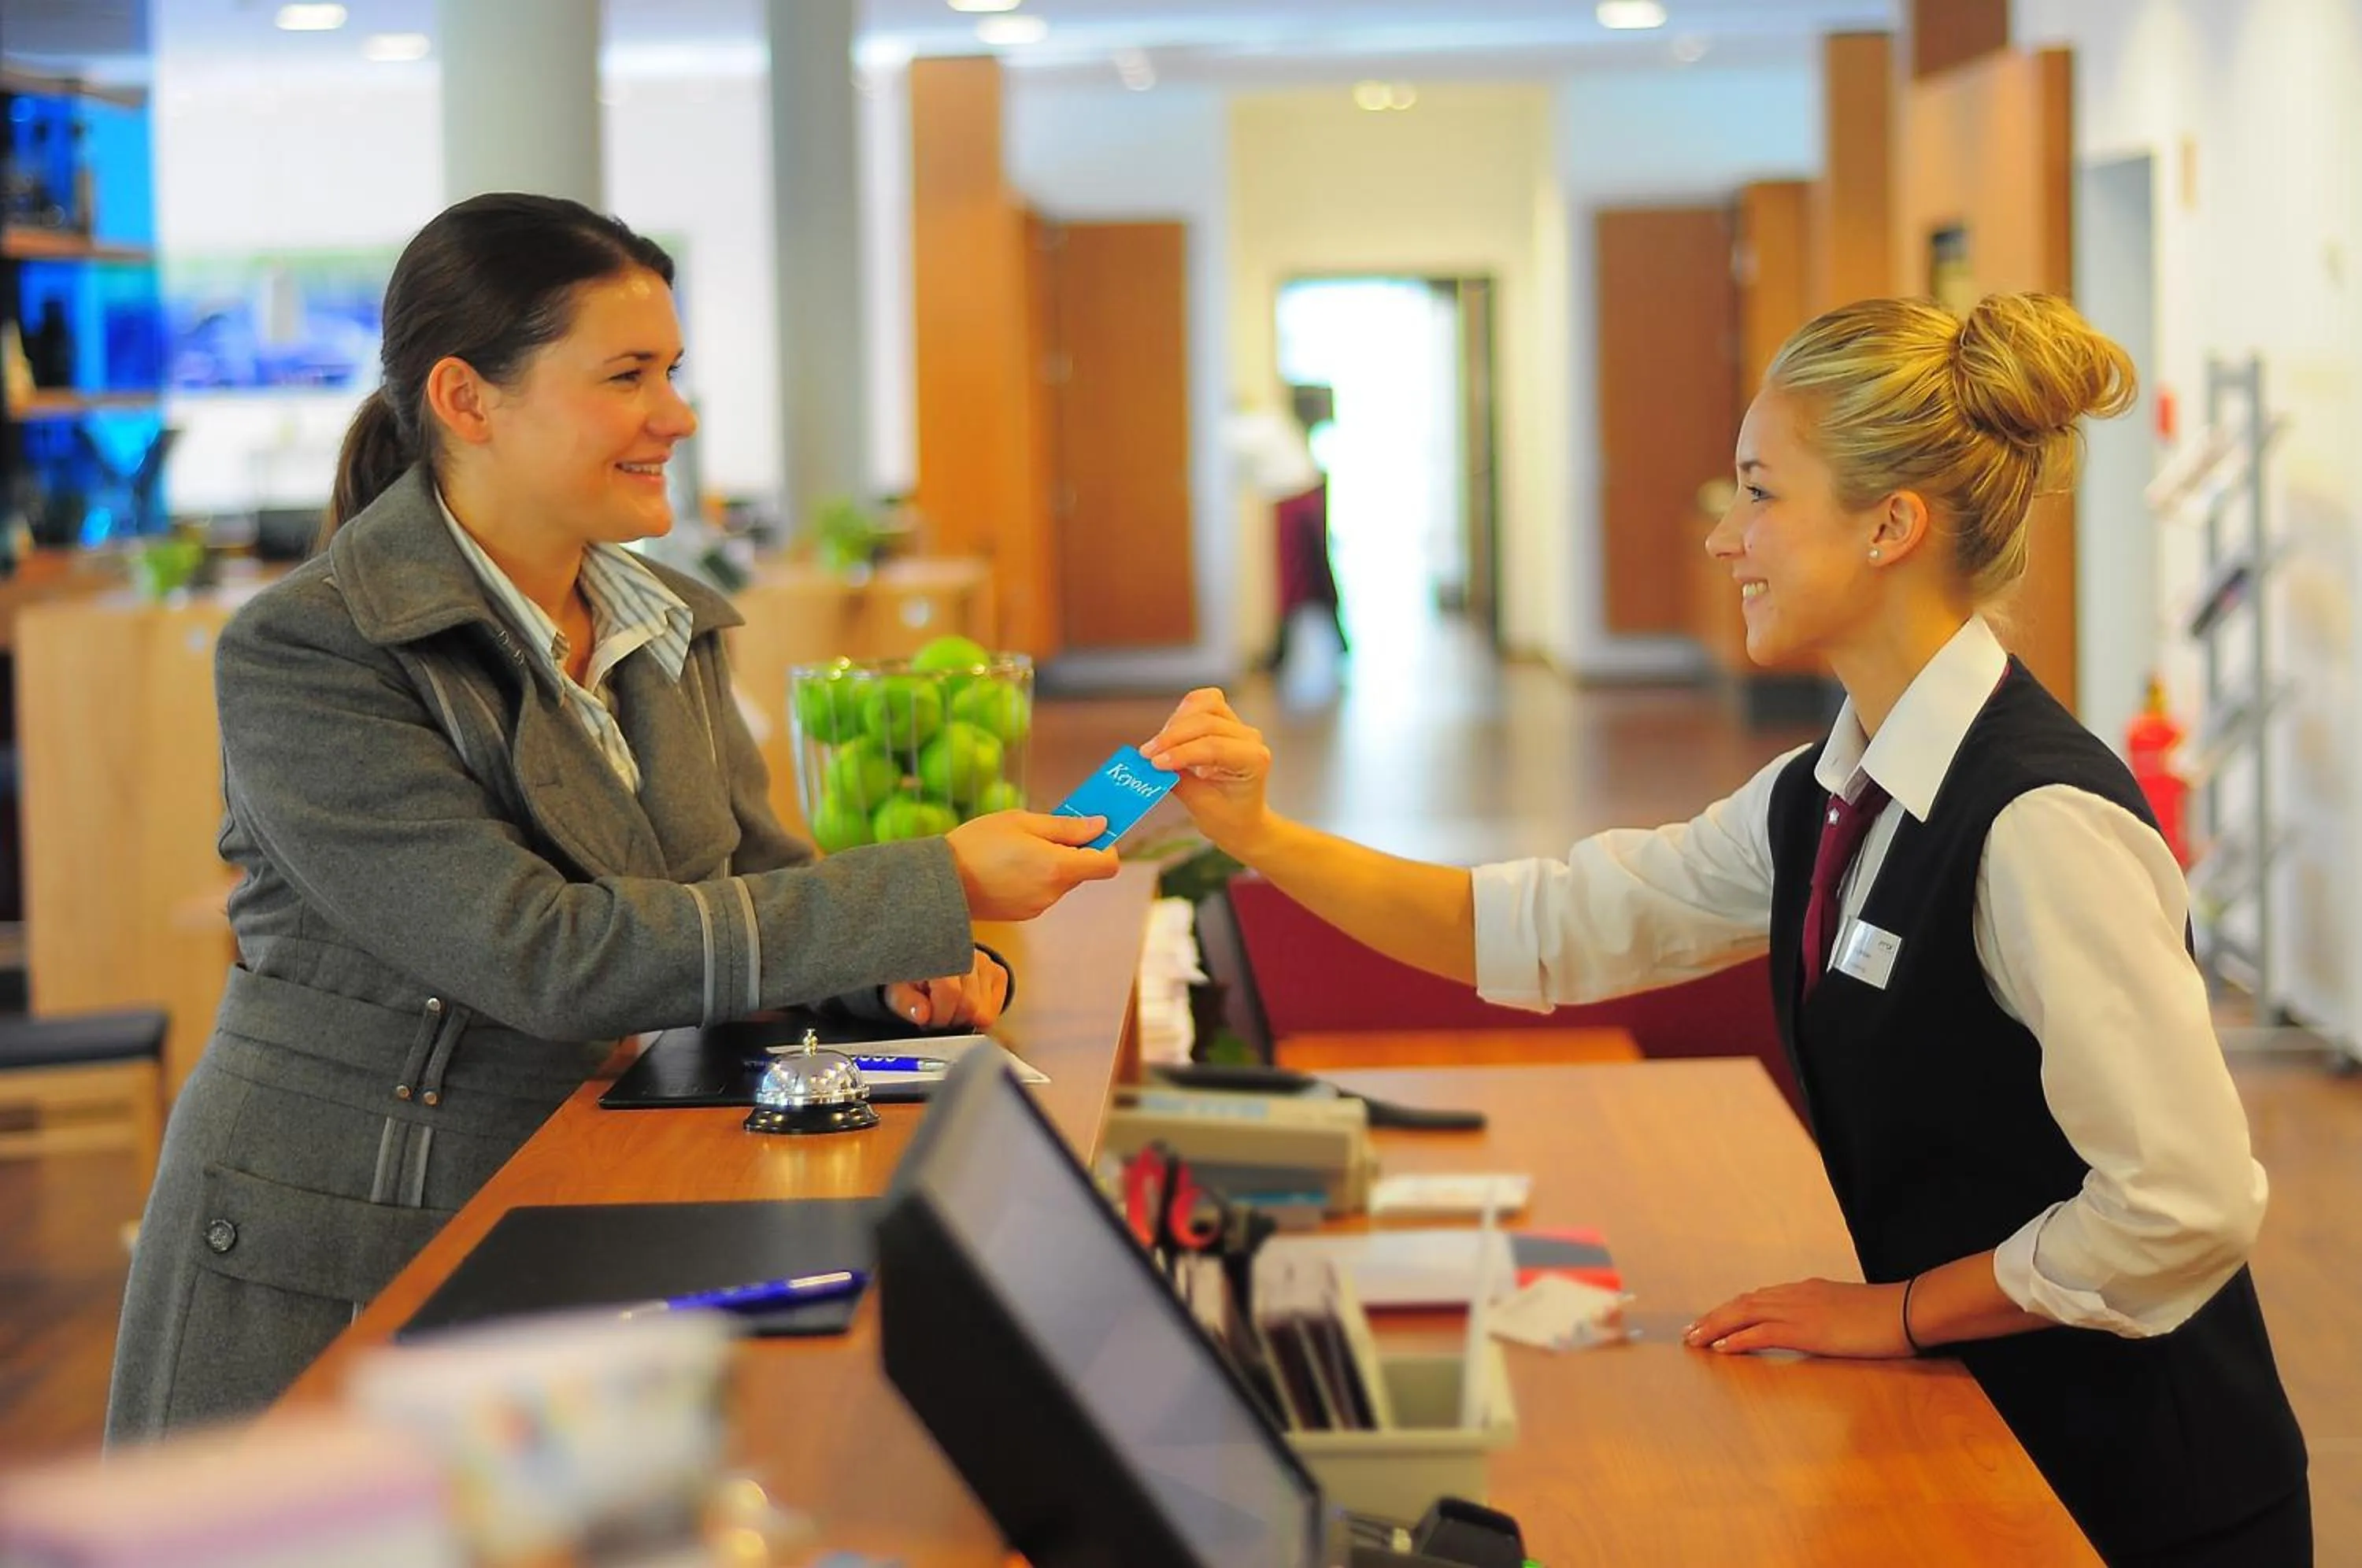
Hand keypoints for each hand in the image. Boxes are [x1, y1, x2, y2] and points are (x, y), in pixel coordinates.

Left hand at [883, 948, 1010, 1029]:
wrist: (931, 960)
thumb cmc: (913, 976)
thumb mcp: (898, 988)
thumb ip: (907, 1002)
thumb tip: (922, 1014)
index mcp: (940, 954)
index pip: (950, 992)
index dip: (940, 1015)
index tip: (927, 1021)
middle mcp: (967, 953)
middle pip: (970, 1004)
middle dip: (952, 1020)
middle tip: (937, 1018)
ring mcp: (986, 962)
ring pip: (984, 1011)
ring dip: (964, 1019)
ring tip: (949, 1010)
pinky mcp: (998, 973)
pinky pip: (995, 1010)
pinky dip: (979, 1015)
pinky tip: (963, 1006)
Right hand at [944, 810, 1120, 920]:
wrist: (940, 882)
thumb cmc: (977, 844)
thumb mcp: (1022, 821)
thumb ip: (1066, 826)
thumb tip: (1100, 825)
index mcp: (1057, 867)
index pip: (1107, 865)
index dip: (1105, 846)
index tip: (1091, 831)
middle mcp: (1053, 892)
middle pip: (1082, 871)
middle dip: (1072, 851)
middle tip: (1043, 832)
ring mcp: (1038, 906)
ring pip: (1061, 881)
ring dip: (1051, 865)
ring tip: (1017, 849)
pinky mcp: (1023, 914)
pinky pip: (1042, 892)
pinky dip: (1035, 878)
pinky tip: (1008, 867)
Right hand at [1138, 688, 1273, 854]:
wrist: (1241, 819)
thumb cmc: (1229, 818)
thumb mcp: (1202, 807)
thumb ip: (1178, 781)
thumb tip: (1151, 765)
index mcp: (1254, 760)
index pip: (1214, 747)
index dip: (1181, 752)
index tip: (1154, 764)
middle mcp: (1250, 738)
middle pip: (1207, 722)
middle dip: (1172, 737)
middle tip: (1146, 755)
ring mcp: (1238, 726)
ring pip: (1205, 705)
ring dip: (1176, 722)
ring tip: (1157, 746)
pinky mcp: (1225, 720)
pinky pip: (1203, 702)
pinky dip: (1183, 712)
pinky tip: (1169, 731)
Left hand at [1683, 1278, 1915, 1359]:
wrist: (1908, 1309)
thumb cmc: (1887, 1316)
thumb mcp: (1850, 1313)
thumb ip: (1829, 1317)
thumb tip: (1820, 1328)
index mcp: (1807, 1291)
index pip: (1759, 1298)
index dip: (1733, 1310)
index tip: (1713, 1320)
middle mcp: (1797, 1295)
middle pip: (1744, 1303)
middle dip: (1715, 1317)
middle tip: (1691, 1332)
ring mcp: (1801, 1310)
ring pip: (1745, 1314)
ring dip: (1717, 1326)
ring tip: (1695, 1340)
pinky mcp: (1807, 1329)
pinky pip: (1764, 1333)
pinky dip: (1740, 1339)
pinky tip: (1723, 1348)